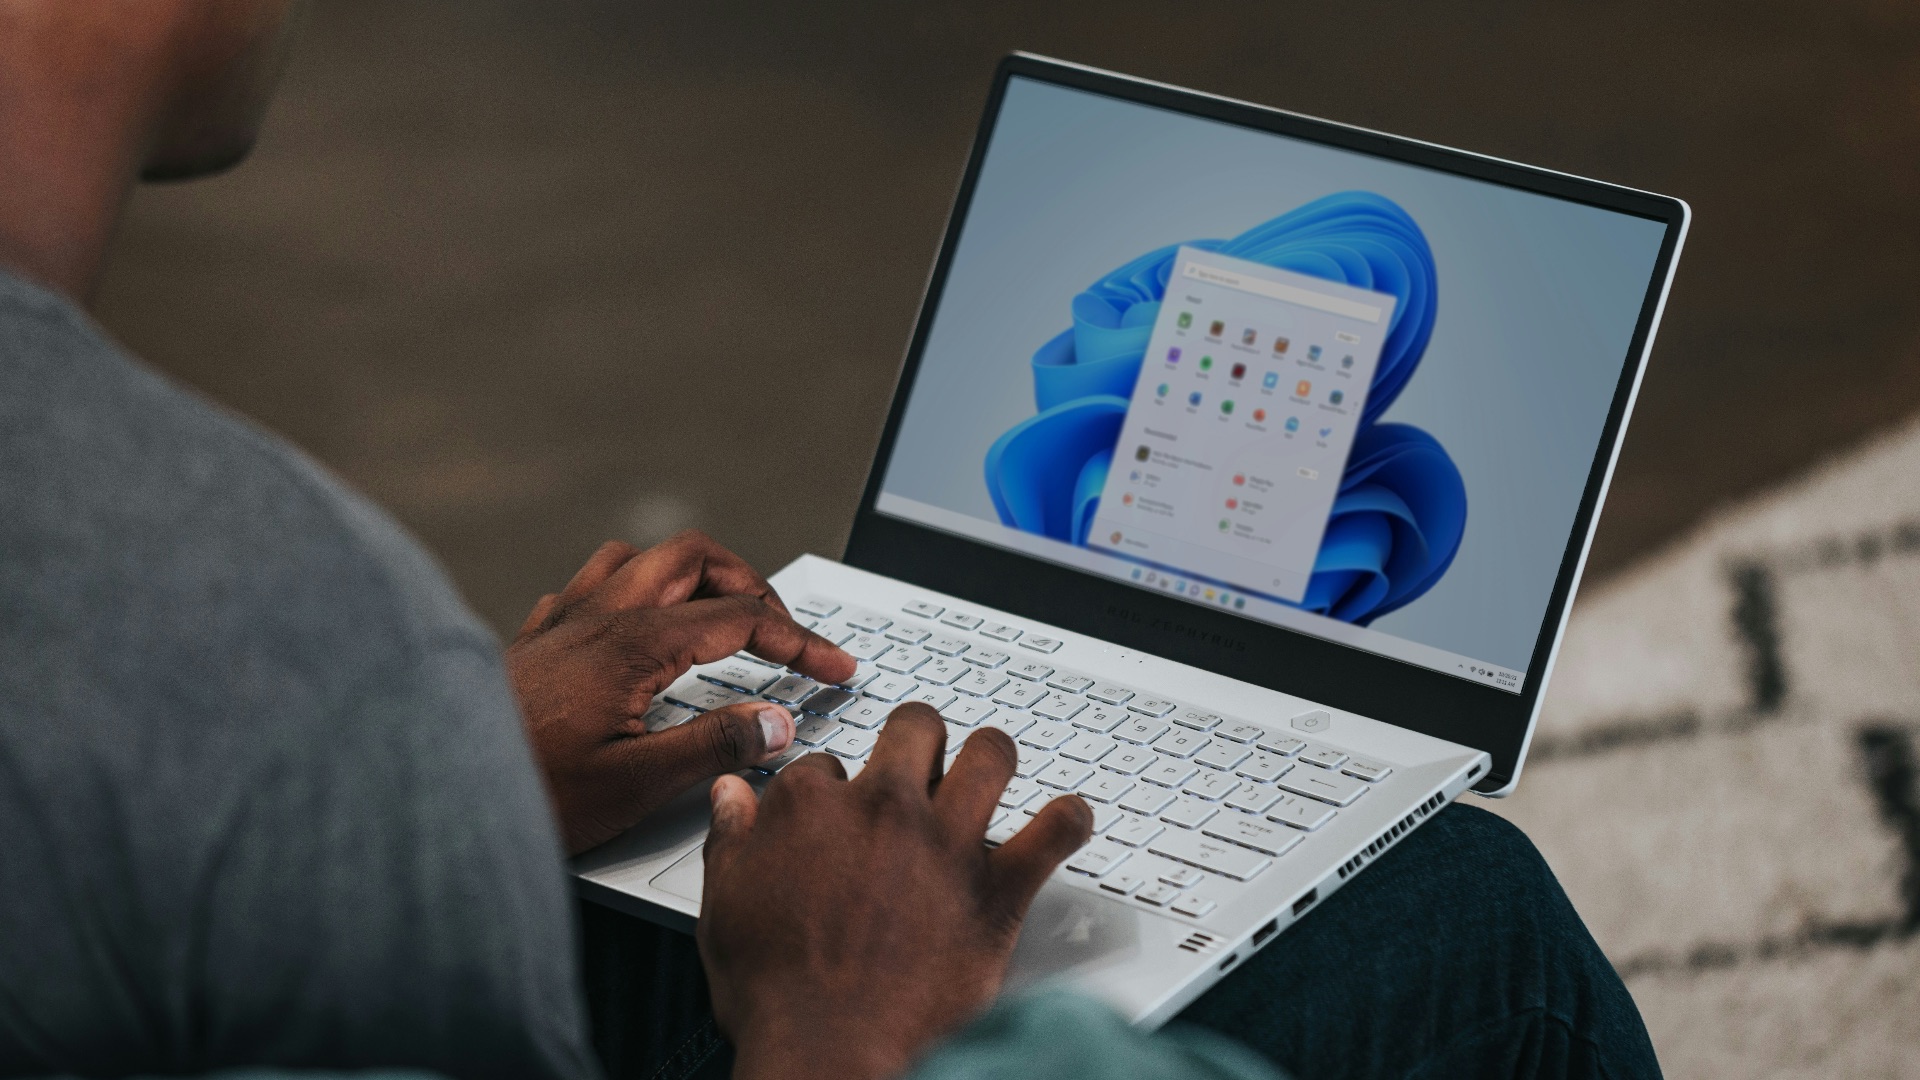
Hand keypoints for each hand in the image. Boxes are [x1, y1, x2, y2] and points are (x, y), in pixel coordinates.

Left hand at [506, 531, 854, 854]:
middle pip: (694, 557)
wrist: (432, 793)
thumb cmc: (524, 793)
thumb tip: (776, 722)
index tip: (834, 667)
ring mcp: (561, 621)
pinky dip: (631, 592)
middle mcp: (597, 615)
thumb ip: (714, 746)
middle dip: (751, 583)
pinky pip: (588, 585)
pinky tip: (634, 629)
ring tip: (719, 614)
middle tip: (782, 631)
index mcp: (633, 642)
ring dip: (690, 575)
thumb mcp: (635, 784)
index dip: (801, 640)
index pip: (742, 617)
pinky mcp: (533, 640)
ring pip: (639, 558)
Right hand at [699, 703, 1093, 1079]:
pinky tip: (1065, 821)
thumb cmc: (777, 993)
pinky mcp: (997, 889)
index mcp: (811, 807)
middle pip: (915, 729)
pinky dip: (1068, 821)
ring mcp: (946, 843)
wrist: (829, 1051)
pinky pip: (1055, 831)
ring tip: (989, 771)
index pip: (825, 764)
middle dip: (917, 739)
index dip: (832, 788)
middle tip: (920, 764)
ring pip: (991, 755)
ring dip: (992, 759)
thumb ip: (731, 839)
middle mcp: (884, 808)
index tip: (837, 812)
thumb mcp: (724, 906)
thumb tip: (731, 795)